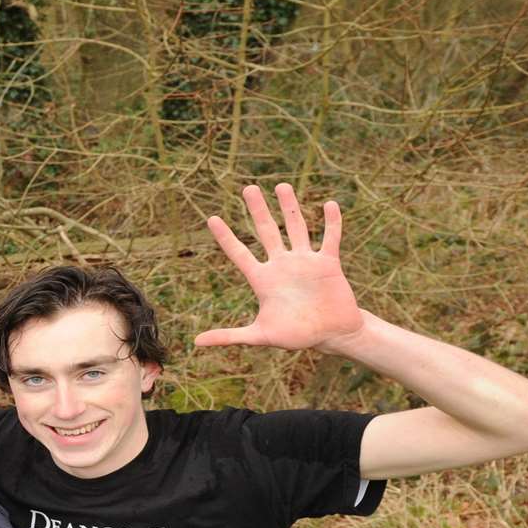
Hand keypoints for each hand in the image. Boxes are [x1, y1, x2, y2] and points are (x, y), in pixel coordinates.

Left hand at [199, 183, 364, 353]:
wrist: (331, 335)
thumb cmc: (296, 337)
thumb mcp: (259, 336)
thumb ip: (229, 336)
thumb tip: (196, 342)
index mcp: (263, 281)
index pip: (239, 254)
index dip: (226, 237)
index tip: (212, 219)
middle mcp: (282, 266)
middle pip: (267, 232)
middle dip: (258, 210)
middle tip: (248, 188)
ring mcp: (305, 262)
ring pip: (296, 228)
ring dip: (289, 207)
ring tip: (281, 185)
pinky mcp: (328, 264)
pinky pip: (330, 238)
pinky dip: (331, 223)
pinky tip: (329, 204)